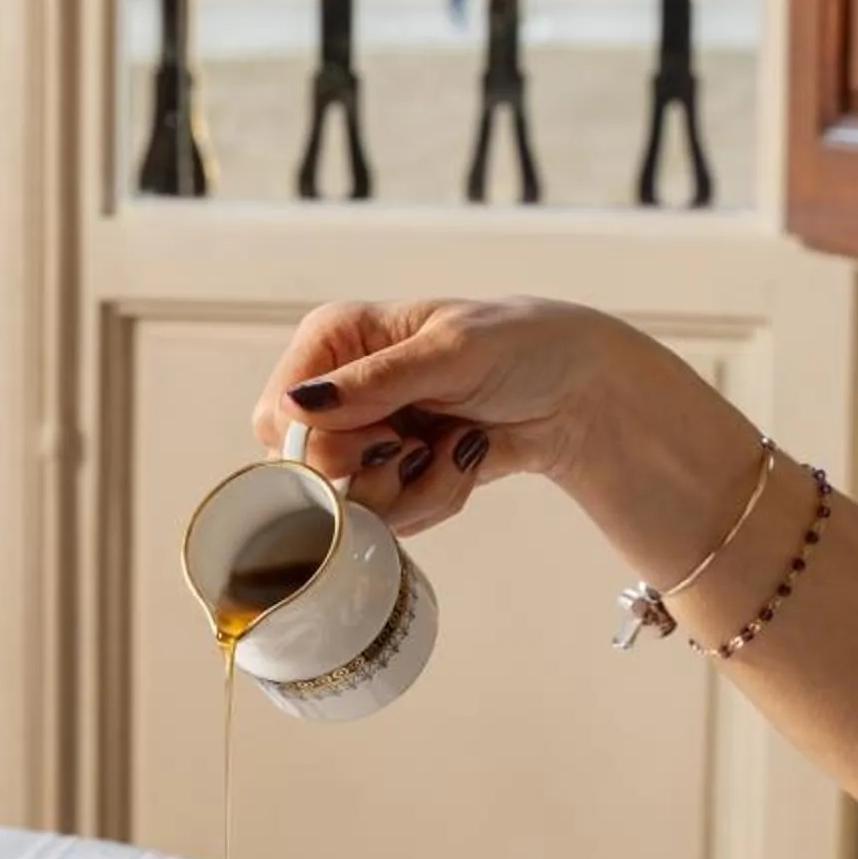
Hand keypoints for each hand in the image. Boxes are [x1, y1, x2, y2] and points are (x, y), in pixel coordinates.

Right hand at [249, 297, 627, 536]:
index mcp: (333, 340)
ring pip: (351, 502)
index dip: (323, 442)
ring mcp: (365, 435)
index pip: (278, 416)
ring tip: (457, 448)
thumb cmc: (523, 346)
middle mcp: (337, 389)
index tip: (387, 433)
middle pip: (307, 469)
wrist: (579, 391)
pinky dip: (435, 500)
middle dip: (378, 472)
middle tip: (421, 444)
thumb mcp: (451, 354)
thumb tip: (300, 404)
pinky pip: (389, 518)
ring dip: (416, 489)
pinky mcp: (394, 474)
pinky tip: (463, 461)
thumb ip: (374, 384)